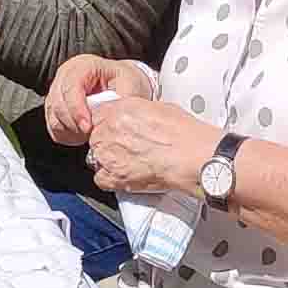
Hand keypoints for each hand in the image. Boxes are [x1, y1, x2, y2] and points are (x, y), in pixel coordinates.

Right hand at [42, 53, 148, 145]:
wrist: (121, 85)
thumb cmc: (124, 83)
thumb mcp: (129, 85)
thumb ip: (118, 99)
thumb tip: (110, 113)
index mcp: (83, 65)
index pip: (71, 85)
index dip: (77, 108)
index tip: (88, 127)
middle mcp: (66, 75)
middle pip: (58, 102)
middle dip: (73, 123)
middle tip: (90, 134)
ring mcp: (57, 90)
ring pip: (53, 115)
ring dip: (70, 129)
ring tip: (89, 134)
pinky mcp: (54, 106)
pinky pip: (53, 125)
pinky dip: (65, 134)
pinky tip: (81, 135)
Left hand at [81, 83, 223, 200]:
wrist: (191, 156)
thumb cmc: (183, 133)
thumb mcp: (158, 107)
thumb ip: (136, 111)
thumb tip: (135, 116)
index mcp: (119, 109)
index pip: (98, 114)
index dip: (108, 123)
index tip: (115, 130)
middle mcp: (109, 130)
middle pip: (96, 136)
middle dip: (109, 142)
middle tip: (128, 147)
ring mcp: (108, 155)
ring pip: (96, 157)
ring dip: (109, 160)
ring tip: (131, 162)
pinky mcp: (113, 177)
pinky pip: (101, 179)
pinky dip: (110, 179)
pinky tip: (126, 175)